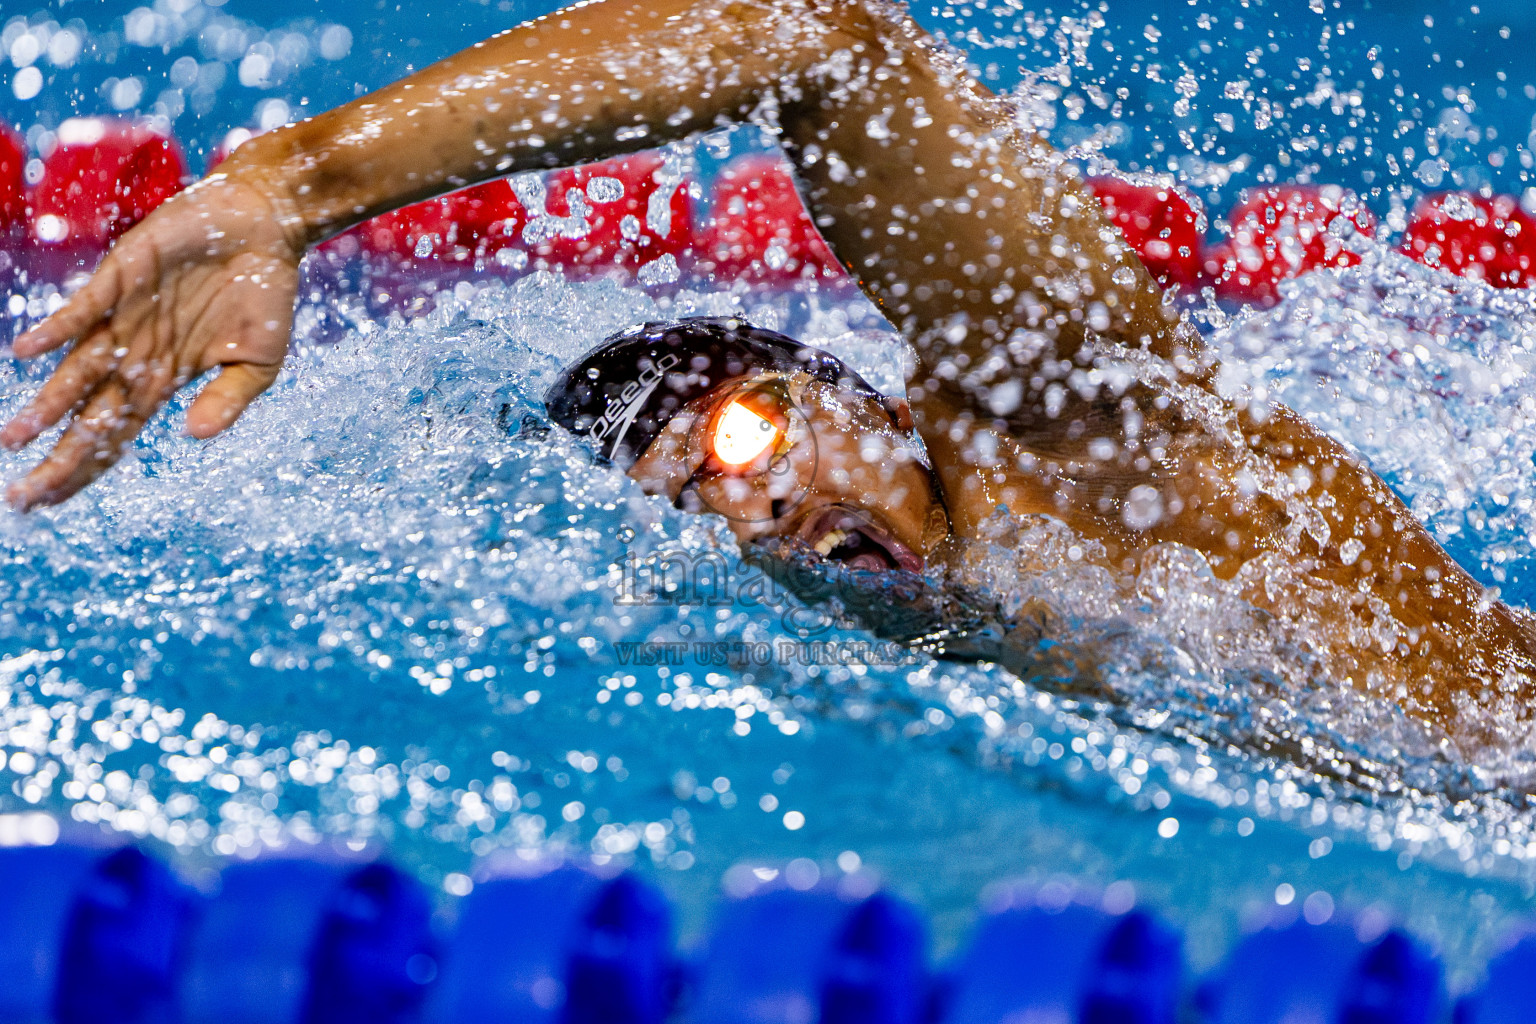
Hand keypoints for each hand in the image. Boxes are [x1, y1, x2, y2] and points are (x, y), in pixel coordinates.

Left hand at [2, 171, 303, 509]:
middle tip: (22, 496)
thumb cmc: (264, 294)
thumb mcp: (260, 362)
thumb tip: (196, 436)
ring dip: (46, 405)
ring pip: (76, 371)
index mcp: (165, 378)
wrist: (263, 226)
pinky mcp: (122, 276)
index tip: (53, 501)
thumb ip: (229, 400)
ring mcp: (125, 316)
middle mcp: (135, 353)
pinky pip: (83, 308)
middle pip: (88, 414)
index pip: (116, 432)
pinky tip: (28, 352)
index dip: (85, 466)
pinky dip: (57, 329)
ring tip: (15, 439)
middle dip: (57, 456)